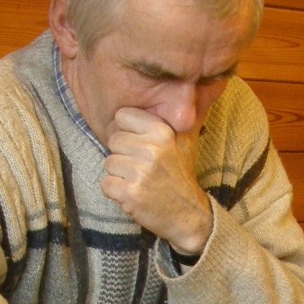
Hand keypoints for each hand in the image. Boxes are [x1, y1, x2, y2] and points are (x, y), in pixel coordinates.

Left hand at [101, 107, 213, 255]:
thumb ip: (181, 115)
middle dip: (123, 155)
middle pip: (113, 140)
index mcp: (162, 132)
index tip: (141, 146)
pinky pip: (105, 184)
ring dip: (119, 175)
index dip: (128, 132)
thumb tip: (198, 88)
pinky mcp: (130, 193)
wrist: (189, 216)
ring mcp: (140, 172)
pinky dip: (115, 192)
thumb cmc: (181, 176)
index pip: (122, 116)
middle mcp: (152, 149)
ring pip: (108, 163)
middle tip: (142, 169)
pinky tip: (133, 194)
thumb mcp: (186, 141)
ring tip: (140, 182)